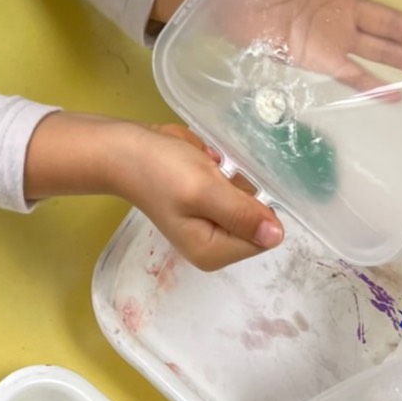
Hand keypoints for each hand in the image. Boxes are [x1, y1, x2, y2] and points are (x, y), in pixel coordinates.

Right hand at [117, 123, 283, 269]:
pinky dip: (221, 172)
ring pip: (245, 199)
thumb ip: (242, 214)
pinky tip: (201, 163)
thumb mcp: (204, 190)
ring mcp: (208, 223)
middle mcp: (213, 244)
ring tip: (205, 166)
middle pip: (254, 219)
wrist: (124, 148)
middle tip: (213, 175)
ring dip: (231, 177)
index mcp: (212, 252)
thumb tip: (277, 236)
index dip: (254, 208)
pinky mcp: (203, 202)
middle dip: (241, 191)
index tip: (230, 185)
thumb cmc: (161, 170)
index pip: (261, 238)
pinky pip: (230, 187)